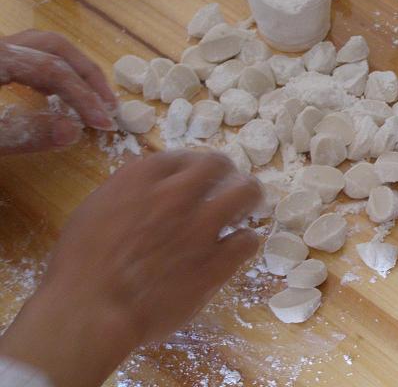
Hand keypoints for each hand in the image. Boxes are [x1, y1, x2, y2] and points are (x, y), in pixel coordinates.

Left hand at [0, 29, 116, 154]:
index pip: (52, 69)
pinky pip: (30, 54)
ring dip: (73, 69)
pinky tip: (58, 92)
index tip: (104, 123)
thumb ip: (27, 133)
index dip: (83, 96)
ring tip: (92, 97)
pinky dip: (52, 70)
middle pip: (54, 47)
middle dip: (87, 75)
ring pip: (43, 46)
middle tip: (109, 104)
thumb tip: (74, 132)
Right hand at [0, 151, 261, 386]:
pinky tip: (238, 247)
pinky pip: (248, 240)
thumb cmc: (79, 265)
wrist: (90, 311)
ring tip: (243, 211)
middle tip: (228, 186)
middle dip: (227, 173)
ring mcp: (202, 226)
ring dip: (247, 199)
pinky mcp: (218, 260)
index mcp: (143, 176)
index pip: (184, 156)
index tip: (195, 178)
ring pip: (246, 193)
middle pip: (220, 164)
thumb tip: (148, 193)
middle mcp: (178, 193)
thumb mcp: (95, 211)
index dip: (193, 167)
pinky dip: (245, 241)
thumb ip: (128, 194)